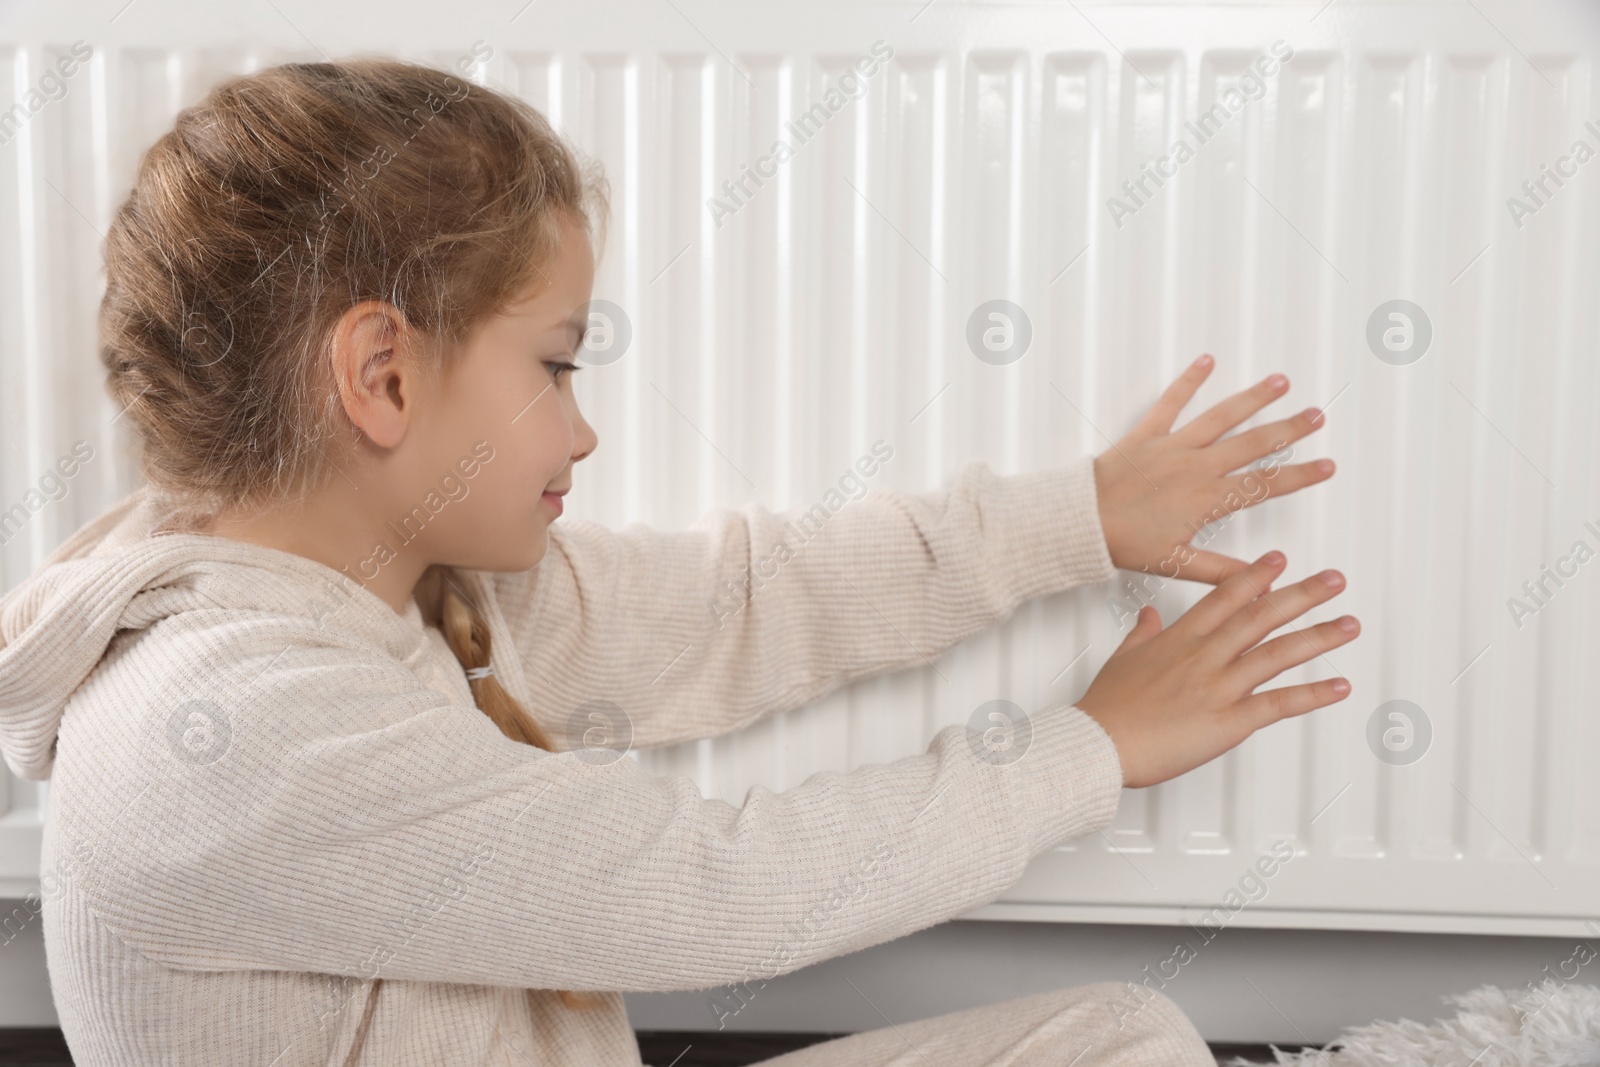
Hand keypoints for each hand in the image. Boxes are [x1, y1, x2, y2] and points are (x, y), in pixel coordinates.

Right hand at [1075, 551, 1356, 788]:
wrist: (1099, 742)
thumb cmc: (1107, 708)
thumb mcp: (1121, 659)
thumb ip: (1143, 633)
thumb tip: (1150, 615)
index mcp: (1180, 639)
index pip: (1224, 597)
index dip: (1255, 575)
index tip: (1278, 559)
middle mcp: (1204, 657)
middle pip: (1261, 616)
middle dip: (1302, 594)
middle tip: (1333, 579)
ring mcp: (1219, 687)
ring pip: (1277, 653)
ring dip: (1318, 636)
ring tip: (1348, 625)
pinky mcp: (1228, 721)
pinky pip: (1279, 705)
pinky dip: (1313, 695)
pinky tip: (1339, 686)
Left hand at [1094, 355, 1333, 584]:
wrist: (1081, 521)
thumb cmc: (1123, 543)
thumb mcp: (1176, 563)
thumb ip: (1221, 570)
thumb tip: (1261, 579)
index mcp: (1208, 498)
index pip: (1265, 485)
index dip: (1299, 477)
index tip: (1327, 466)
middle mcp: (1197, 467)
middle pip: (1253, 444)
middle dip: (1289, 429)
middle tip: (1317, 416)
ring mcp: (1173, 447)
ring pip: (1222, 417)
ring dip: (1253, 398)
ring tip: (1280, 382)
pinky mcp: (1147, 435)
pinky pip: (1171, 403)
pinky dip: (1188, 381)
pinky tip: (1206, 361)